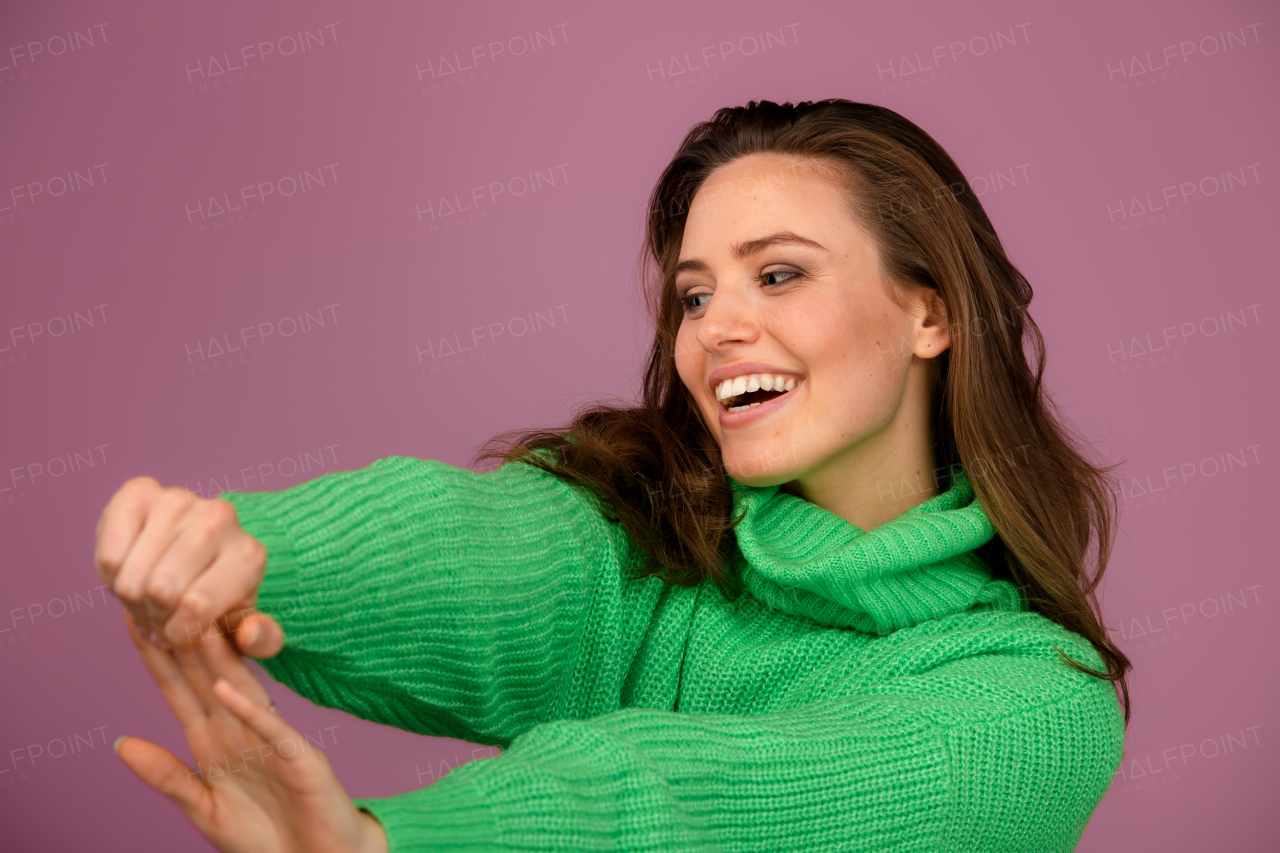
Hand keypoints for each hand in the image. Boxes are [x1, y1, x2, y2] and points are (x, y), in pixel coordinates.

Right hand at [94, 475, 282, 654]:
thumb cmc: (218, 593)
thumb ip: (261, 640)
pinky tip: (132, 570)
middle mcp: (220, 518)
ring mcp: (179, 500)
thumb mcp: (243, 622)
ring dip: (132, 599)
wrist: (196, 550)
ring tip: (148, 595)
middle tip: (161, 615)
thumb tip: (251, 634)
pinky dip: (111, 576)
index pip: (197, 606)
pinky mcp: (138, 492)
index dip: (178, 634)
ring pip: (132, 577)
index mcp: (249, 554)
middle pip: (160, 591)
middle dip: (155, 617)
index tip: (182, 635)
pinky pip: (108, 554)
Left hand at [115, 609, 387, 852]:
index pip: (180, 690)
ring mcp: (272, 741)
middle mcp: (241, 731)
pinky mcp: (299, 759)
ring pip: (241, 691)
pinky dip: (247, 710)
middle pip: (208, 678)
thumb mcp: (203, 809)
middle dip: (186, 641)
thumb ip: (166, 776)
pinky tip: (226, 688)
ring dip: (219, 660)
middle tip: (163, 598)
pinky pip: (269, 730)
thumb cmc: (263, 838)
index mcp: (215, 741)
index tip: (132, 622)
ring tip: (198, 623)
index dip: (158, 658)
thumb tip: (119, 741)